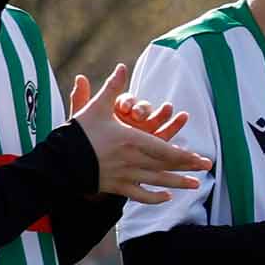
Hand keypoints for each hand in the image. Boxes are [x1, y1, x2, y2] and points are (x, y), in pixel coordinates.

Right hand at [65, 64, 210, 201]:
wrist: (57, 161)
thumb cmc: (78, 132)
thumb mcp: (96, 107)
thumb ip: (112, 88)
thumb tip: (121, 67)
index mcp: (131, 140)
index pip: (165, 150)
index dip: (185, 156)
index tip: (201, 159)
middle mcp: (131, 160)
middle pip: (166, 166)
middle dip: (188, 168)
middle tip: (206, 169)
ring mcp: (124, 175)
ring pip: (156, 181)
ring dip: (177, 184)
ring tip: (195, 185)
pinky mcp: (115, 186)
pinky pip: (138, 195)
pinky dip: (153, 198)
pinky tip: (166, 198)